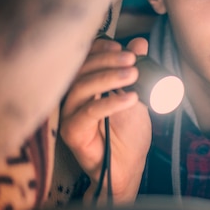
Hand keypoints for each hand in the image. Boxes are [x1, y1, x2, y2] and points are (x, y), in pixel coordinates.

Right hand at [60, 37, 151, 204]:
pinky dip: (110, 103)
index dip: (101, 50)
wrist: (128, 166)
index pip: (85, 59)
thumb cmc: (129, 132)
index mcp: (86, 85)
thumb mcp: (138, 95)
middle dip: (107, 61)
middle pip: (81, 70)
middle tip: (131, 60)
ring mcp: (70, 114)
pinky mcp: (72, 132)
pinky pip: (88, 113)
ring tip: (133, 75)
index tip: (122, 48)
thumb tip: (140, 43)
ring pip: (81, 88)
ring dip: (109, 77)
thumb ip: (136, 70)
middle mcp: (73, 97)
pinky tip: (131, 98)